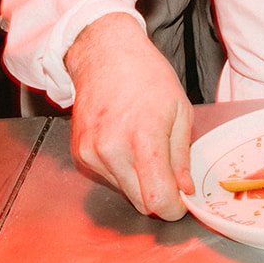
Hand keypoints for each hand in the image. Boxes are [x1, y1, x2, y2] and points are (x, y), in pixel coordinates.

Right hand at [66, 11, 193, 218]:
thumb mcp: (179, 111)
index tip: (181, 202)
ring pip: (124, 192)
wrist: (106, 54)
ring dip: (138, 181)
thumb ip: (181, 156)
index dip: (173, 208)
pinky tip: (125, 143)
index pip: (157, 199)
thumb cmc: (147, 76)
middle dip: (158, 195)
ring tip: (143, 146)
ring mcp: (92, 153)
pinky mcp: (79, 154)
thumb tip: (184, 190)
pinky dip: (121, 171)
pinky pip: (107, 178)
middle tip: (168, 173)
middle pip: (140, 202)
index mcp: (143, 137)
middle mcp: (113, 149)